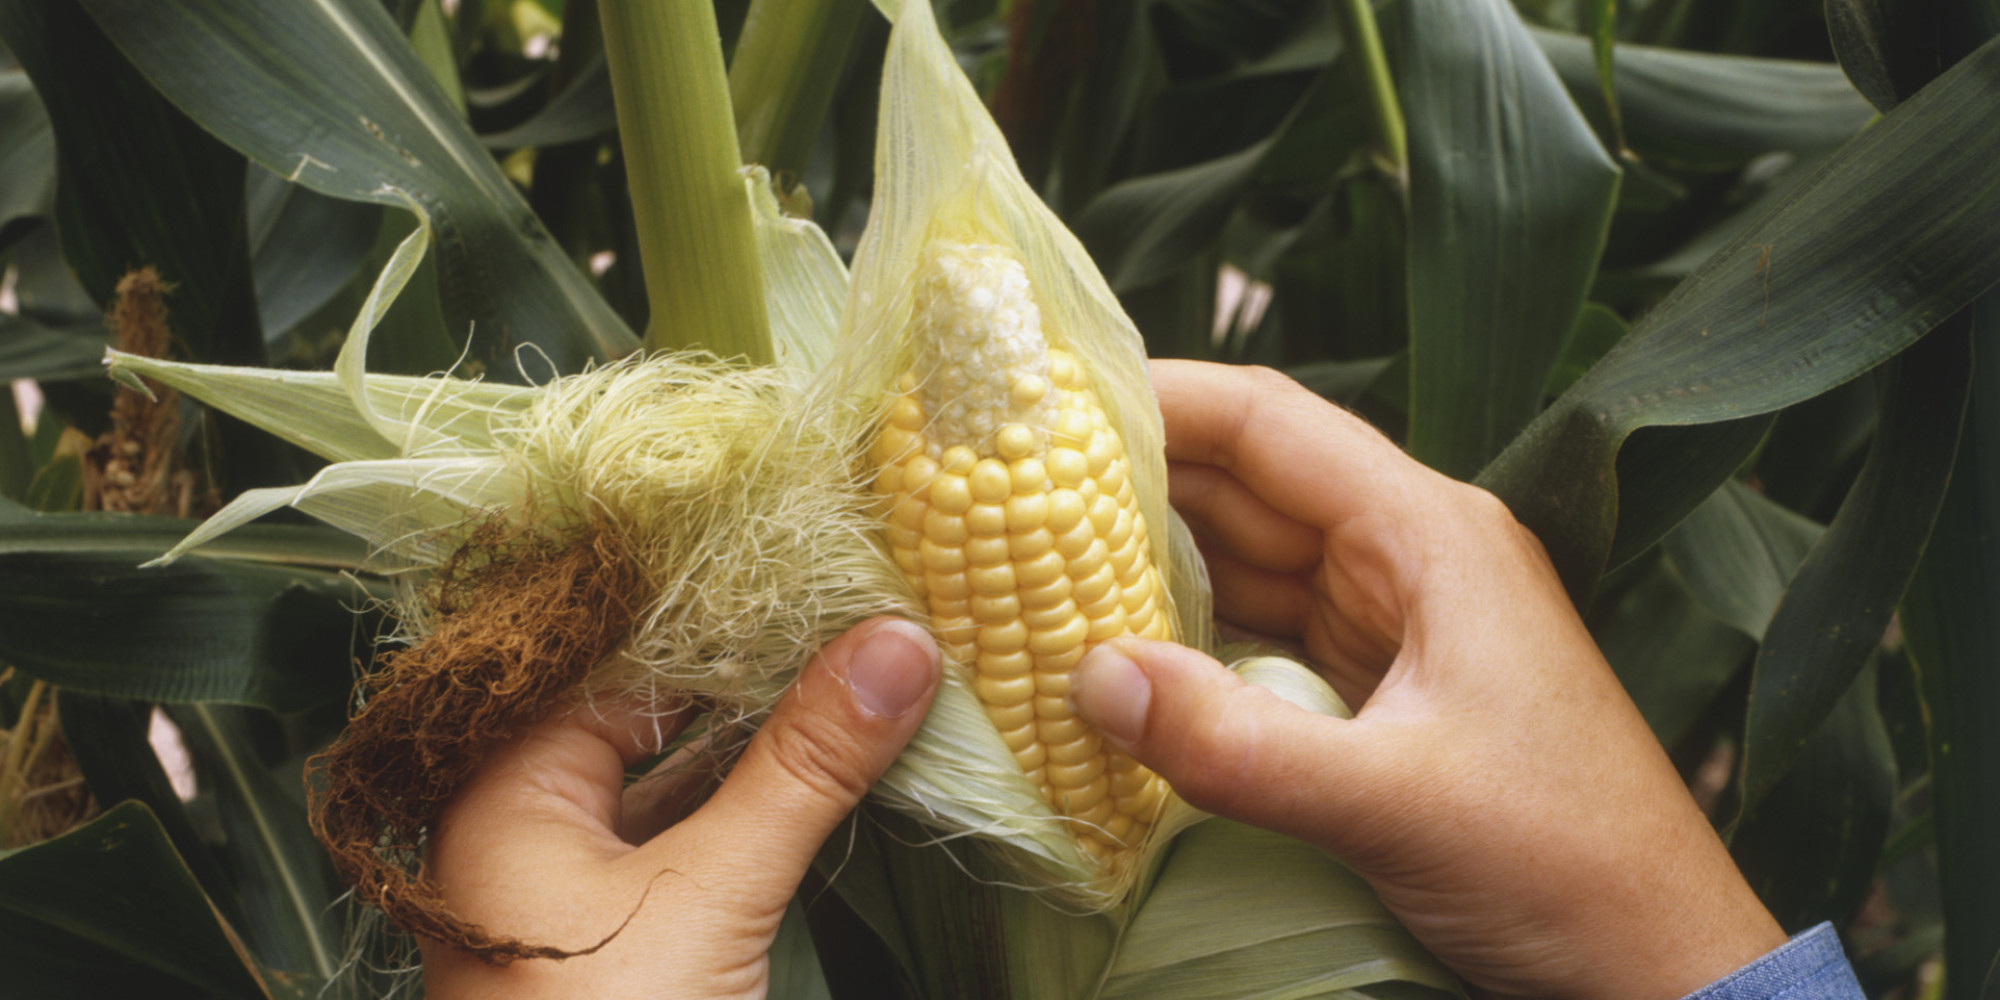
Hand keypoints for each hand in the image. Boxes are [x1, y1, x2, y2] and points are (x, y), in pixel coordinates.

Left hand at [420, 618, 940, 999]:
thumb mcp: (713, 894)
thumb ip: (805, 765)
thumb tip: (902, 640)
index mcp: (505, 791)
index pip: (620, 659)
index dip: (723, 611)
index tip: (824, 561)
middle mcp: (527, 826)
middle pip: (648, 714)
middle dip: (755, 669)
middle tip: (862, 602)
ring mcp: (577, 890)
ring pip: (678, 778)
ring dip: (766, 736)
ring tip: (867, 664)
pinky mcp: (626, 939)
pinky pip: (692, 837)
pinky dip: (758, 801)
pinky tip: (833, 762)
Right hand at [1072, 361, 1783, 999]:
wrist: (1660, 967)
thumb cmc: (1567, 864)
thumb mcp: (1393, 800)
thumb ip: (1235, 743)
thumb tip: (1088, 675)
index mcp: (1430, 535)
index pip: (1270, 427)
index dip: (1159, 399)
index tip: (1047, 400)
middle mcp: (1408, 559)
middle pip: (1245, 489)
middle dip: (1131, 483)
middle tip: (1000, 484)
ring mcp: (1394, 629)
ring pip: (1247, 568)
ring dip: (1151, 567)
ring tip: (1026, 558)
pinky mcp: (1379, 697)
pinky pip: (1261, 644)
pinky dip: (1188, 645)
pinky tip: (1114, 655)